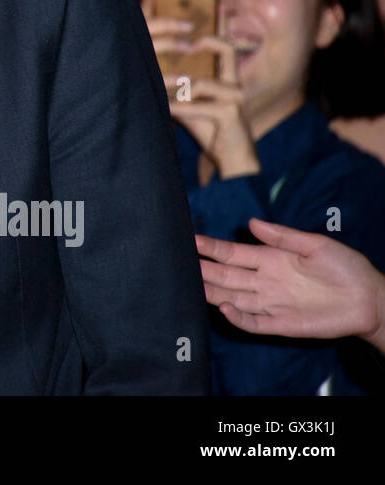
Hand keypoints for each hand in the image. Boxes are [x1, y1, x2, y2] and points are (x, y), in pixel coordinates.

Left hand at [141, 0, 260, 180]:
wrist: (232, 158)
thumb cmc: (210, 127)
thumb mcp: (191, 102)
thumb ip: (178, 86)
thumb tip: (152, 70)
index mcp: (225, 76)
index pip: (223, 44)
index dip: (217, 24)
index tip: (206, 6)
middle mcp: (234, 82)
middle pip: (226, 49)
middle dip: (206, 40)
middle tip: (185, 40)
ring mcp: (235, 97)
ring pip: (202, 82)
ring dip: (177, 85)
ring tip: (159, 86)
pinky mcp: (231, 114)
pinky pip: (200, 106)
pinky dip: (180, 108)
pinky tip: (166, 109)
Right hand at [197, 218, 384, 351]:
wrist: (369, 299)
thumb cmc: (346, 267)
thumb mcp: (315, 244)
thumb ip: (283, 235)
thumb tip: (250, 222)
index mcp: (269, 258)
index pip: (231, 253)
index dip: (210, 247)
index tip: (189, 239)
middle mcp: (265, 281)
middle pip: (225, 276)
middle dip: (203, 269)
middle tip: (180, 263)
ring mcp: (271, 303)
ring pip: (232, 298)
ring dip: (212, 292)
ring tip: (191, 284)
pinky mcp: (282, 323)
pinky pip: (254, 322)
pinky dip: (238, 318)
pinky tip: (224, 308)